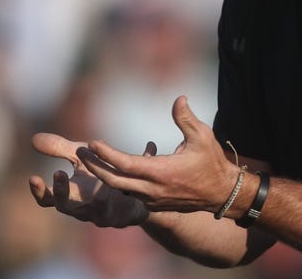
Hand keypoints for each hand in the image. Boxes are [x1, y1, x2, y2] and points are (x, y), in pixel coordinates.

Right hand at [29, 133, 154, 227]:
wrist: (134, 197)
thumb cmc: (101, 176)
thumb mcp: (81, 160)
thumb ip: (60, 150)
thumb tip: (33, 138)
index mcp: (70, 197)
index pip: (49, 200)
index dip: (40, 192)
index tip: (33, 178)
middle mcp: (83, 209)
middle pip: (66, 207)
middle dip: (61, 192)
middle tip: (59, 172)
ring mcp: (103, 215)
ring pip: (96, 209)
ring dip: (96, 193)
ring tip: (99, 178)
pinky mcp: (125, 216)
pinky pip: (126, 205)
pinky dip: (130, 188)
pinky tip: (138, 167)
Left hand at [75, 96, 239, 214]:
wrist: (221, 193)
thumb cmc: (211, 162)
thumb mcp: (202, 136)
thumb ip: (185, 118)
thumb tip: (178, 98)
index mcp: (161, 172)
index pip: (125, 164)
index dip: (106, 154)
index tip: (92, 142)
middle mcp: (152, 189)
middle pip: (115, 180)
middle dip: (95, 166)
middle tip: (80, 152)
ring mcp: (152, 198)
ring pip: (120, 188)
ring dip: (103, 174)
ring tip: (89, 158)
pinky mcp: (153, 203)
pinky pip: (129, 192)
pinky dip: (117, 180)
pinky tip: (109, 168)